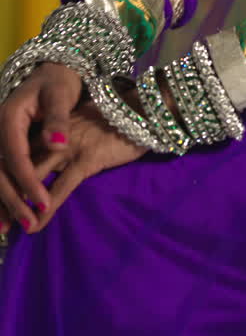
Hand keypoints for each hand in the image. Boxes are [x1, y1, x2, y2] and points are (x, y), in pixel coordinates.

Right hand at [0, 63, 82, 232]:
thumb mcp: (61, 95)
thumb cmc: (58, 82)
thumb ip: (58, 119)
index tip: (43, 202)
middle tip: (30, 223)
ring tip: (10, 230)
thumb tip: (58, 144)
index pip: (15, 155)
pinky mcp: (2, 147)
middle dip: (12, 199)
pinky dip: (0, 194)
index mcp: (9, 117)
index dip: (28, 181)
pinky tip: (3, 218)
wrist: (50, 72)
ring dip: (1, 203)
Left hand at [0, 97, 146, 235]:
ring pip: (34, 178)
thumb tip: (45, 159)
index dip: (4, 173)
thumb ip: (60, 139)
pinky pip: (61, 188)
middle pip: (18, 165)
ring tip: (10, 226)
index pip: (17, 152)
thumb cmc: (112, 119)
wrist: (142, 109)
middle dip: (5, 192)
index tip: (0, 195)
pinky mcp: (87, 159)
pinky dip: (46, 208)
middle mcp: (53, 136)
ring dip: (19, 204)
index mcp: (49, 127)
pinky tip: (36, 225)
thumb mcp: (80, 125)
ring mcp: (69, 147)